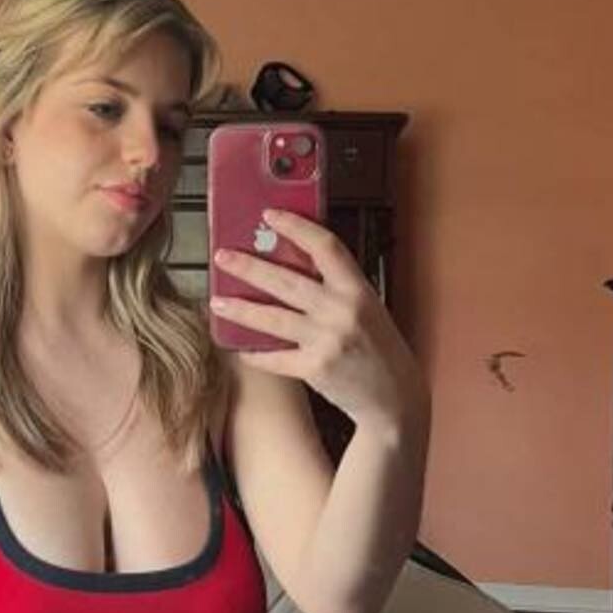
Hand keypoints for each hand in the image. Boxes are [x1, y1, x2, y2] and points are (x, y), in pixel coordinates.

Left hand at [210, 210, 428, 431]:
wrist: (395, 397)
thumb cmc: (380, 349)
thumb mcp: (368, 308)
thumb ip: (337, 289)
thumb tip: (294, 266)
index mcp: (357, 290)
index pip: (325, 247)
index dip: (296, 227)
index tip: (270, 215)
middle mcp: (342, 311)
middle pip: (287, 281)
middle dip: (249, 267)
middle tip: (222, 257)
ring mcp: (327, 340)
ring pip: (273, 318)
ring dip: (241, 309)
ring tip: (216, 302)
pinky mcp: (315, 369)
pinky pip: (275, 357)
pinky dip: (256, 353)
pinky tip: (240, 348)